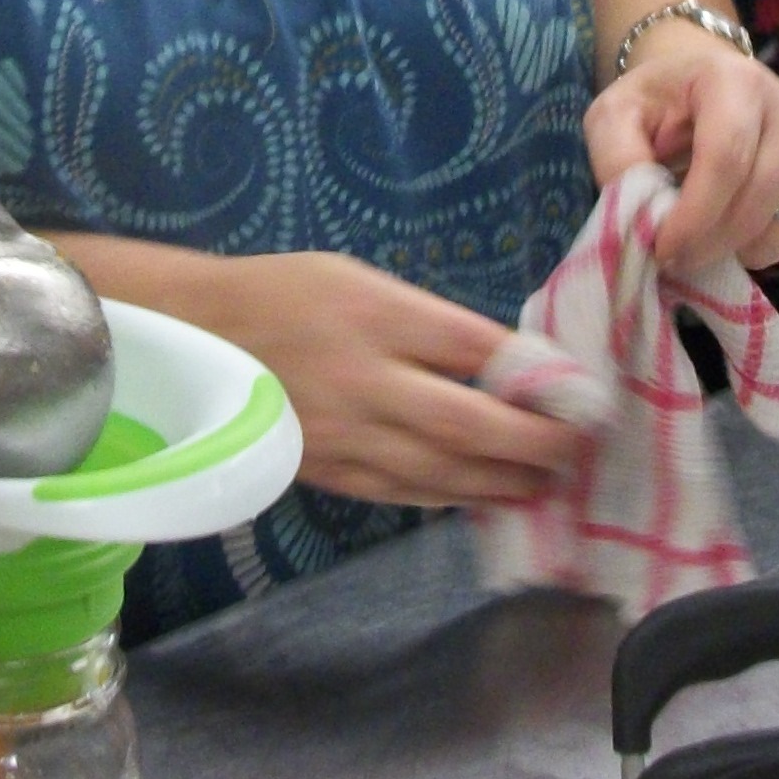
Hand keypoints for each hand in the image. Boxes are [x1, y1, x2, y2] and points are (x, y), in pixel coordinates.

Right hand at [174, 251, 586, 506]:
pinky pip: (405, 493)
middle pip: (469, 421)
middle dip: (536, 441)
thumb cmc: (286, 294)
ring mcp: (347, 433)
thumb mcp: (361, 280)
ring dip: (506, 481)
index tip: (582, 392)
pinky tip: (489, 498)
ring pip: (442, 469)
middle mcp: (366, 378)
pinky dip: (454, 498)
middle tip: (581, 449)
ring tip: (552, 483)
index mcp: (377, 314)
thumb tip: (506, 364)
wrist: (196, 338)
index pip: (477, 349)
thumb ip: (430, 323)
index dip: (538, 375)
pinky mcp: (331, 471)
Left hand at [585, 29, 778, 273]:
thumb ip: (618, 158)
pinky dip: (757, 250)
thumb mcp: (614, 116)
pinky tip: (725, 234)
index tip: (662, 248)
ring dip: (732, 250)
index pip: (725, 158)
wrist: (702, 85)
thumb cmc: (656, 103)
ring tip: (695, 243)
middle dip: (709, 242)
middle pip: (756, 197)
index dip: (695, 215)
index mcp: (733, 81)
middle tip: (672, 259)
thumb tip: (642, 214)